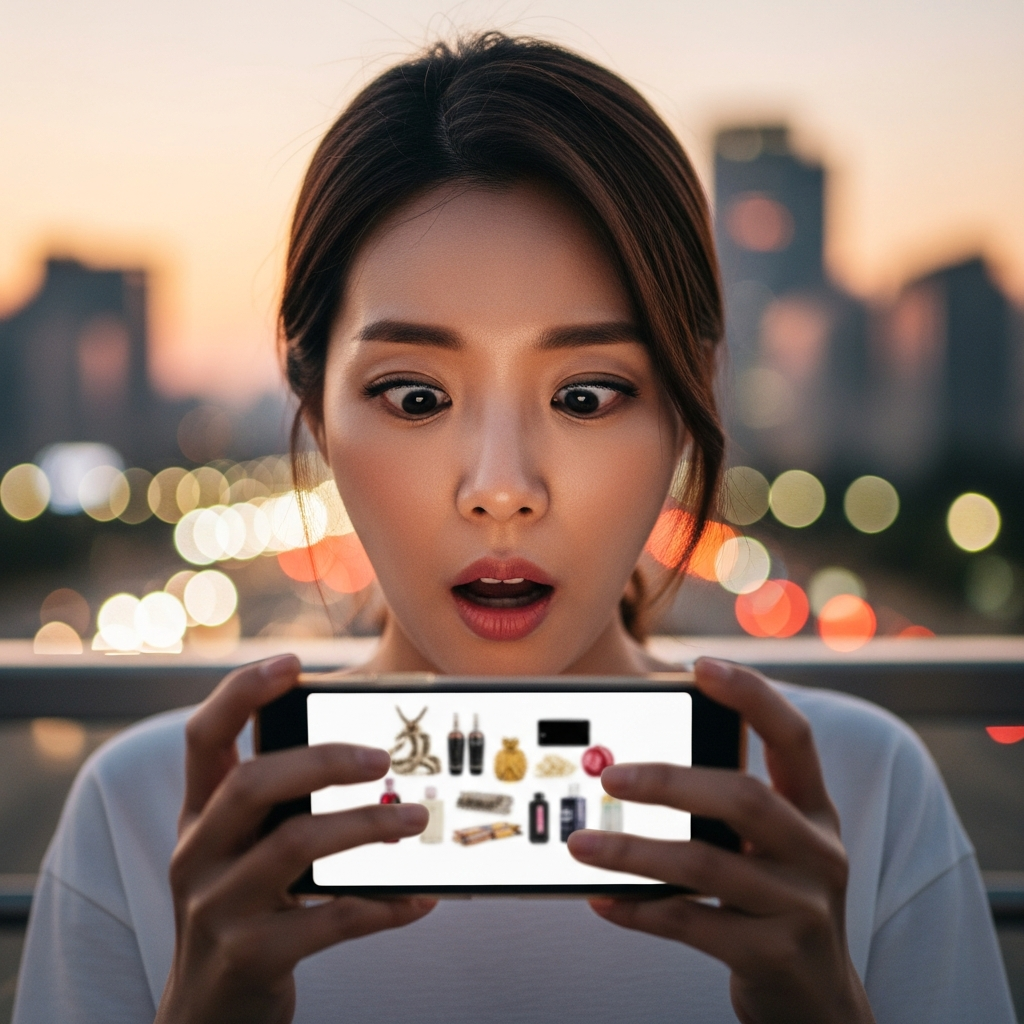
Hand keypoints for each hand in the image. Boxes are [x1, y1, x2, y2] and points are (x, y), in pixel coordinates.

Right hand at [155, 655, 434, 1023]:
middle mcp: (197, 854)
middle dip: (323, 760)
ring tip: (418, 820)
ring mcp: (216, 908)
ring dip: (366, 827)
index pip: (205, 736)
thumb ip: (285, 804)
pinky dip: (382, 905)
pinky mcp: (248, 957)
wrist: (210, 1013)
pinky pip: (328, 920)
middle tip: (381, 758)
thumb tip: (372, 752)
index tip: (291, 664)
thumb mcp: (245, 851)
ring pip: (294, 846)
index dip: (241, 692)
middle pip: (252, 784)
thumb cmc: (245, 908)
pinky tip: (419, 898)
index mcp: (199, 815)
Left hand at [567, 658, 874, 1023]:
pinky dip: (639, 909)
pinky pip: (692, 923)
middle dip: (669, 781)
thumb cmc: (774, 902)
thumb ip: (723, 806)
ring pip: (707, 864)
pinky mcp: (775, 955)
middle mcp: (817, 851)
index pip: (793, 736)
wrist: (817, 1002)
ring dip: (633, 852)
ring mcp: (802, 906)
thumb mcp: (770, 846)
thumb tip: (629, 764)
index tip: (701, 666)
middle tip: (610, 776)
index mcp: (814, 810)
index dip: (752, 695)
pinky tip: (601, 900)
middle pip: (744, 797)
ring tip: (580, 845)